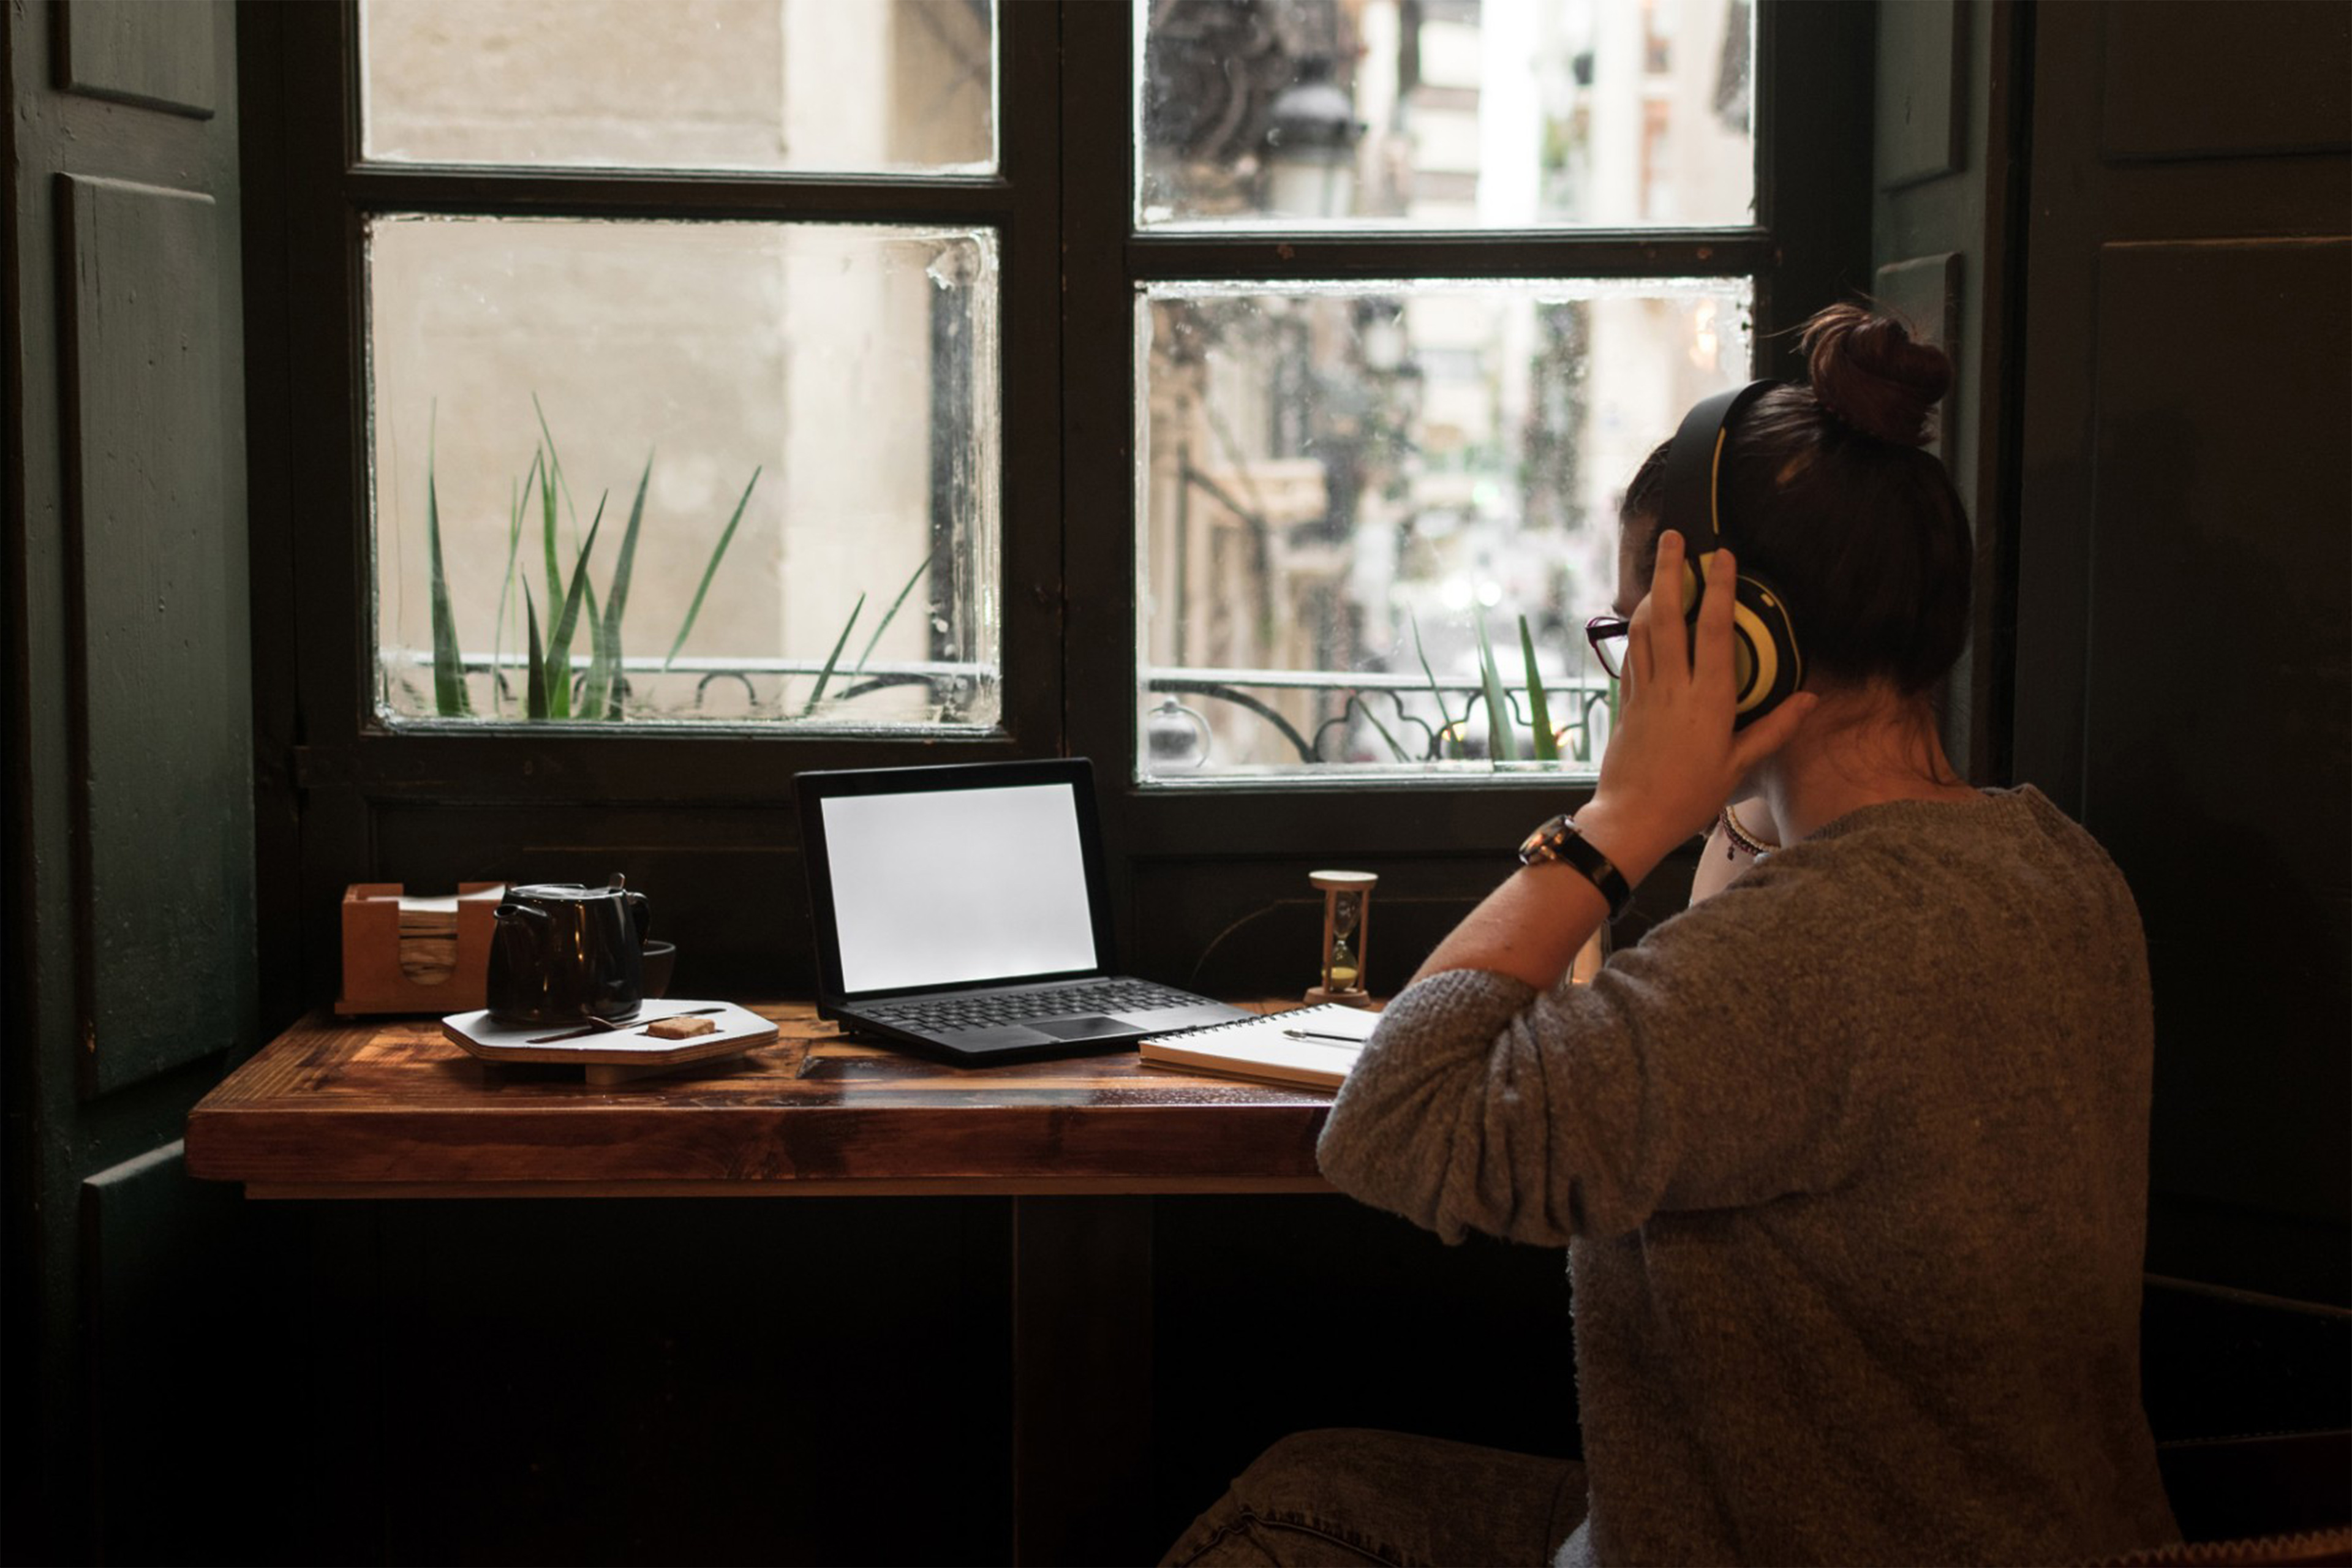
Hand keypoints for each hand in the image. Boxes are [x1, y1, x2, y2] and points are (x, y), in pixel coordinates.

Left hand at [1577, 533, 1816, 878]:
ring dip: (1651, 594)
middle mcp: (1673, 687)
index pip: (1714, 630)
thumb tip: (1811, 698)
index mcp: (1709, 699)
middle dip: (1671, 572)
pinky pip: (1632, 656)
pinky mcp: (1625, 703)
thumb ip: (1775, 728)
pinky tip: (1642, 618)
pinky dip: (1637, 630)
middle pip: (1669, 616)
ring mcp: (1645, 692)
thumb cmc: (1690, 796)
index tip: (1722, 555)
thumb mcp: (1739, 765)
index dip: (1719, 589)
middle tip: (1674, 538)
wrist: (1633, 819)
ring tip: (1661, 568)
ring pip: (1644, 630)